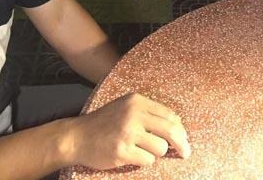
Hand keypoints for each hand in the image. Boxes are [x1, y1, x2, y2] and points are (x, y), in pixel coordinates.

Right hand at [67, 93, 190, 169]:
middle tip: (186, 153)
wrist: (77, 137)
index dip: (180, 129)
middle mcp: (133, 114)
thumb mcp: (125, 108)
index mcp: (136, 101)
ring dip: (156, 153)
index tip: (183, 138)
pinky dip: (144, 162)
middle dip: (182, 144)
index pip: (169, 115)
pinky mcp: (122, 151)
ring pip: (160, 148)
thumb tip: (177, 124)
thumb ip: (148, 113)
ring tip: (142, 151)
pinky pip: (147, 161)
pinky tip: (132, 156)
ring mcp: (127, 133)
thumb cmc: (104, 124)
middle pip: (171, 130)